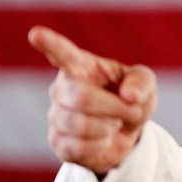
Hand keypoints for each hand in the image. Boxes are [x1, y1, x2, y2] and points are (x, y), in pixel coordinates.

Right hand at [28, 25, 157, 173]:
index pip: (63, 53)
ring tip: (115, 122)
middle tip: (134, 111)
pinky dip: (101, 145)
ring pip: (80, 124)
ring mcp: (56, 115)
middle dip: (115, 107)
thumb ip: (141, 83)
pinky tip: (103, 139)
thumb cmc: (131, 99)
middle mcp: (61, 88)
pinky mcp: (57, 142)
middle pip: (81, 98)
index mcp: (80, 65)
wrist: (127, 133)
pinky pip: (78, 147)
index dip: (50, 44)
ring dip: (109, 126)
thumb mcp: (145, 84)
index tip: (36, 34)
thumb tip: (129, 96)